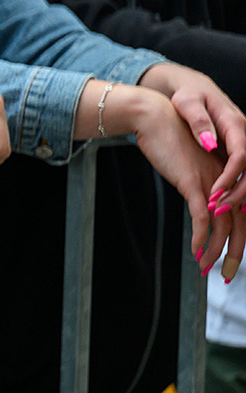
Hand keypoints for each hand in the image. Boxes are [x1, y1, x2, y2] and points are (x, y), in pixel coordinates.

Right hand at [120, 86, 243, 270]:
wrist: (155, 117)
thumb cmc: (170, 138)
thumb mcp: (191, 164)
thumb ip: (202, 185)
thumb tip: (203, 208)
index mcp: (228, 177)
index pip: (243, 214)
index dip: (240, 239)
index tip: (230, 257)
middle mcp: (225, 181)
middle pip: (240, 225)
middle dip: (234, 254)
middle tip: (225, 274)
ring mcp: (211, 182)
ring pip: (223, 227)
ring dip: (215, 252)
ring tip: (206, 269)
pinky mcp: (193, 183)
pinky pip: (202, 218)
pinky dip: (200, 238)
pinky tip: (194, 252)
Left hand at [139, 62, 245, 204]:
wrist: (191, 87)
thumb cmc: (187, 94)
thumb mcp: (186, 103)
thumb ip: (198, 121)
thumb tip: (210, 143)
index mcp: (234, 123)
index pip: (241, 155)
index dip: (231, 176)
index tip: (215, 192)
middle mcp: (243, 133)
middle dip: (237, 191)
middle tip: (217, 208)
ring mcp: (240, 141)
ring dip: (238, 193)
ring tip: (219, 209)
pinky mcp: (233, 148)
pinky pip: (241, 171)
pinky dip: (236, 187)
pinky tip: (228, 203)